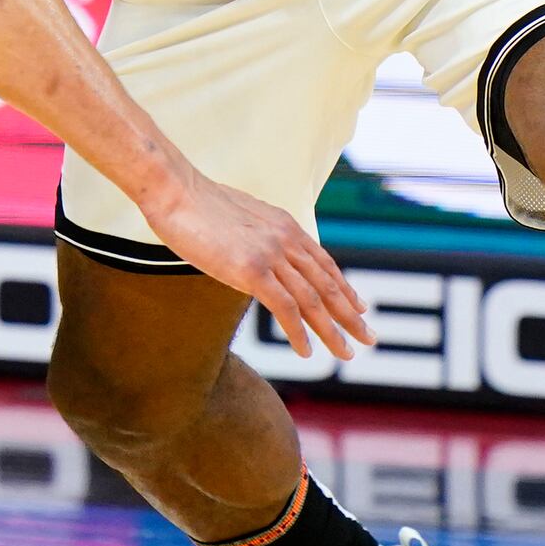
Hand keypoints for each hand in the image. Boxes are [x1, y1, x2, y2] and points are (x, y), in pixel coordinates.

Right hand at [140, 172, 373, 359]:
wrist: (176, 192)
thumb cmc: (197, 206)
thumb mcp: (241, 219)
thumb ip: (259, 238)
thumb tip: (260, 256)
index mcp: (285, 226)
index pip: (325, 263)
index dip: (344, 288)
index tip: (359, 307)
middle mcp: (286, 239)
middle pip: (327, 284)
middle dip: (351, 315)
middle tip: (368, 338)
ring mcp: (270, 254)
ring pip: (313, 300)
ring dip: (332, 330)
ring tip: (345, 353)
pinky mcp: (251, 270)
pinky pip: (285, 308)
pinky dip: (298, 332)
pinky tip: (305, 350)